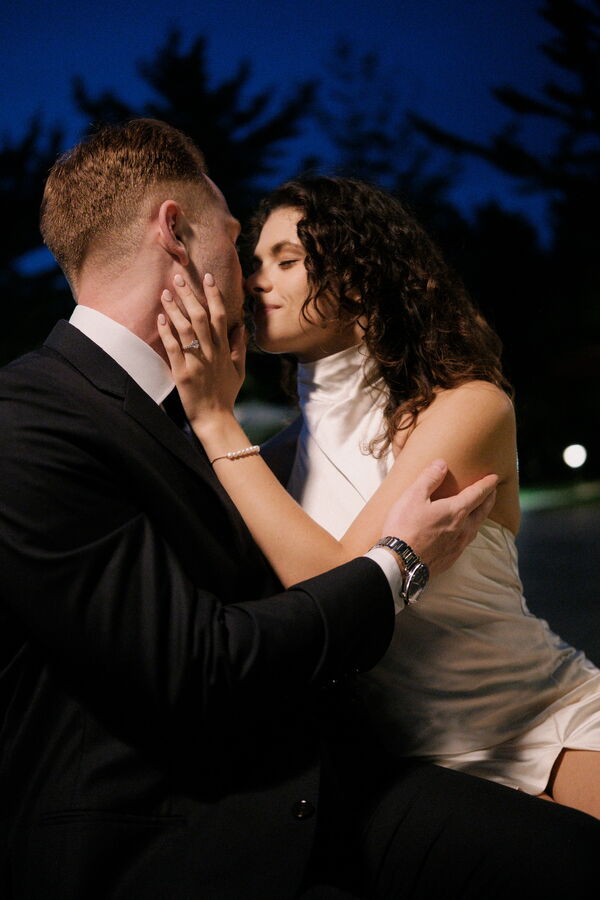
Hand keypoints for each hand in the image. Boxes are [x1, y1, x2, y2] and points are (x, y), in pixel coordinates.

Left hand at [157, 273, 245, 433]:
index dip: (214, 295)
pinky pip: (173, 348)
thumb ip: (239, 347)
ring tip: (166, 293)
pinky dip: (166, 332)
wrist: (215, 418)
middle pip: (200, 317)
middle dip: (190, 295)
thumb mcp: (239, 370)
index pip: (220, 315)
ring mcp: (196, 361)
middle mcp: (211, 352)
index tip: (207, 277)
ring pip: (185, 329)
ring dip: (175, 309)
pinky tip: (160, 318)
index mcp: (224, 349)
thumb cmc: (226, 394)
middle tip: (179, 278)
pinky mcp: (182, 372)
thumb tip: (241, 326)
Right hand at [381, 459, 497, 575]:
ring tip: (479, 511)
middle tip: (492, 492)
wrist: (400, 562)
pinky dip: (468, 533)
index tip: (494, 478)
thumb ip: (429, 478)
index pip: (477, 494)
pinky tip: (461, 534)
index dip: (487, 484)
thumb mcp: (413, 496)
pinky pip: (465, 543)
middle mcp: (463, 529)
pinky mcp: (450, 559)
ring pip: (475, 528)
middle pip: (482, 512)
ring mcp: (458, 546)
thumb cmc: (404, 527)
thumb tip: (442, 464)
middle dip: (489, 500)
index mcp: (456, 511)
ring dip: (480, 517)